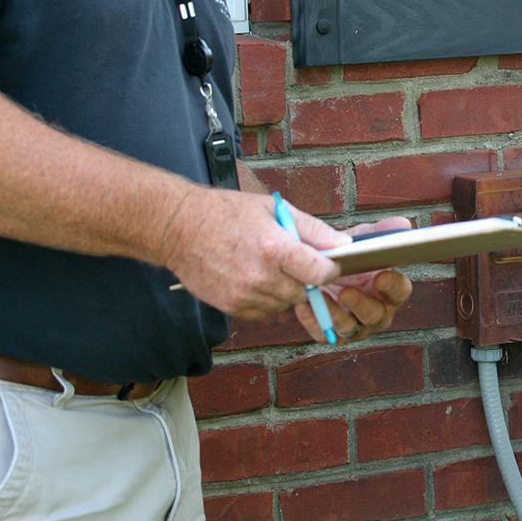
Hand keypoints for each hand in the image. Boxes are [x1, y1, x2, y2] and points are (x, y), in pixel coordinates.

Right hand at [164, 188, 347, 318]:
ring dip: (284, 289)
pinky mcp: (232, 307)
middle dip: (305, 278)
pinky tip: (252, 278)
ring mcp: (245, 295)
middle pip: (304, 291)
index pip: (321, 273)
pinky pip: (264, 312)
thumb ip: (312, 229)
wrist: (179, 228)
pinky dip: (266, 299)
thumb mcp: (273, 209)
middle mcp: (261, 276)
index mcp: (275, 248)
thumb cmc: (225, 213)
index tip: (325, 263)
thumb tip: (343, 245)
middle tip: (290, 260)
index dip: (329, 269)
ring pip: (284, 304)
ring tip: (267, 266)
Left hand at [293, 216, 414, 343]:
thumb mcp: (361, 240)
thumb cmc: (346, 257)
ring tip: (320, 296)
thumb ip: (380, 233)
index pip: (400, 291)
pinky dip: (314, 321)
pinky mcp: (331, 333)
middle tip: (347, 292)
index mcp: (389, 289)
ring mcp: (355, 326)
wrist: (316, 268)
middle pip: (377, 316)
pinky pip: (325, 333)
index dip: (393, 285)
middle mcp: (376, 311)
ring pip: (350, 328)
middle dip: (362, 305)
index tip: (381, 275)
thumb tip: (402, 224)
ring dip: (336, 314)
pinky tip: (304, 305)